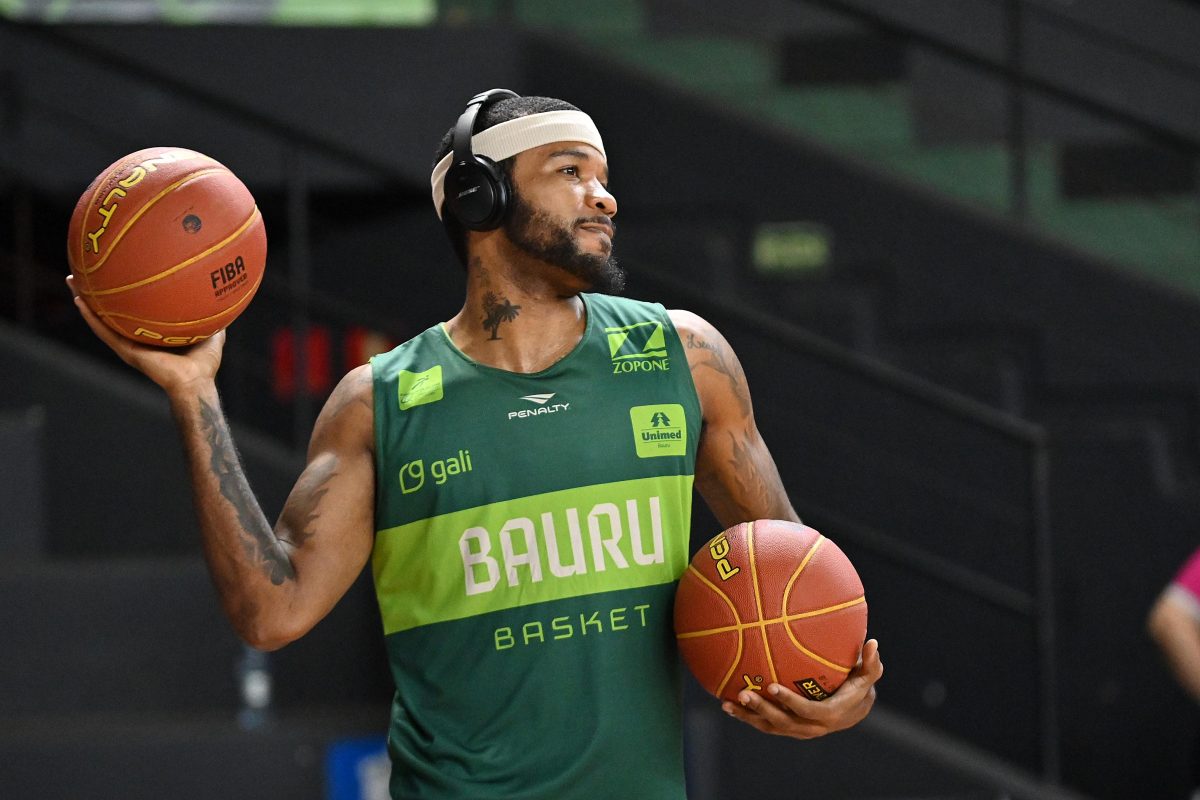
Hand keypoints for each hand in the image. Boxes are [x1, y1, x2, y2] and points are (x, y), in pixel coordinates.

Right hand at [66, 275, 224, 393]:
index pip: (133, 311)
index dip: (123, 295)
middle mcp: (136, 337)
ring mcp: (128, 344)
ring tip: (73, 280)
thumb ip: (213, 315)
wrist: (196, 382)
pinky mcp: (126, 351)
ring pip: (100, 319)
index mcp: (151, 334)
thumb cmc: (205, 364)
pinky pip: (104, 332)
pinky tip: (79, 300)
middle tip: (85, 273)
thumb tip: (220, 295)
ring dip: (85, 300)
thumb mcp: (212, 332)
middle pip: (111, 311)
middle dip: (98, 293)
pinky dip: (90, 317)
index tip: (115, 274)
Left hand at [721, 638, 882, 738]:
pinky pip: (764, 724)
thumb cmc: (857, 686)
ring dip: (748, 716)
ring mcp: (797, 729)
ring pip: (769, 727)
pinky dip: (746, 716)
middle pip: (783, 723)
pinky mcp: (786, 727)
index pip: (808, 711)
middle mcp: (812, 727)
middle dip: (762, 710)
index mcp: (829, 714)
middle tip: (743, 693)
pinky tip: (727, 703)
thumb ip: (871, 662)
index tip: (772, 686)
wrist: (851, 711)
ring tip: (727, 703)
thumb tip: (873, 642)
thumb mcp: (868, 675)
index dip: (790, 702)